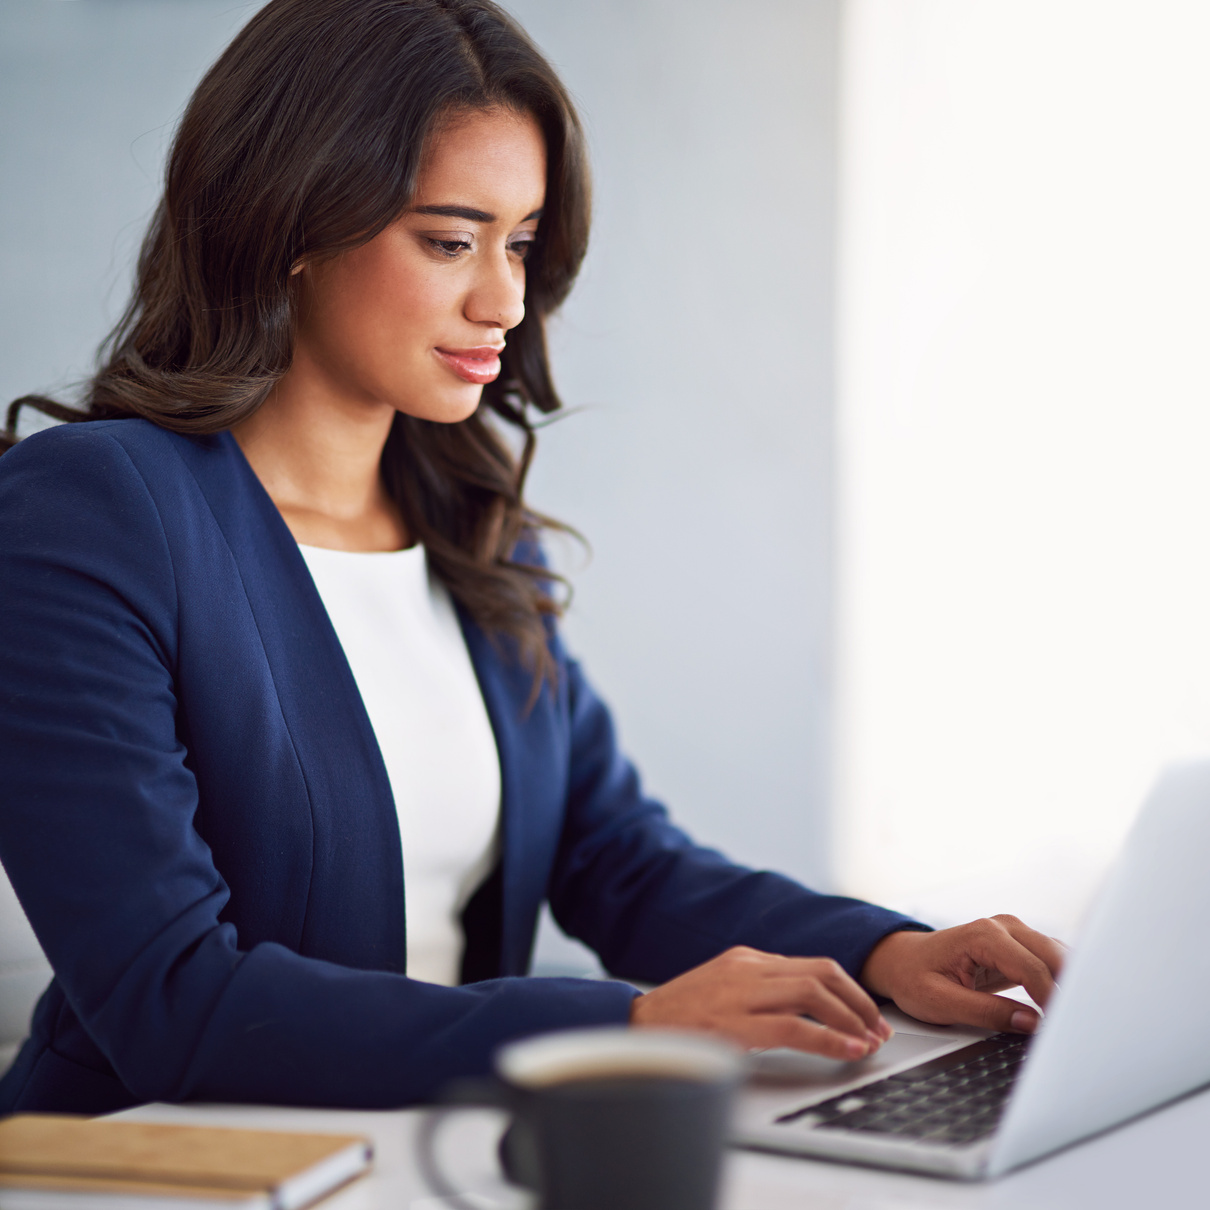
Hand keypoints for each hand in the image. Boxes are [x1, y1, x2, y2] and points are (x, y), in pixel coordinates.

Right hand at [630, 945, 893, 1059]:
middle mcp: (748, 968)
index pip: (813, 965)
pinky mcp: (734, 1022)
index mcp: (747, 958)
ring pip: (814, 994)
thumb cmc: (678, 1017)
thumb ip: (759, 992)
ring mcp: (741, 992)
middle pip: (822, 973)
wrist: (634, 1027)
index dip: (849, 991)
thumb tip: (804, 1011)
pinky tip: (847, 1051)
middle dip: (859, 1002)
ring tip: (868, 1043)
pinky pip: (794, 1026)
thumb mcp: (723, 991)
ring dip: (851, 1020)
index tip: (868, 1016)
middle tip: (879, 1030)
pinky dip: (828, 1039)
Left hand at [860, 916, 1066, 1033]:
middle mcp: (1003, 926)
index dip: (1051, 1001)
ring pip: (1059, 955)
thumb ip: (986, 1013)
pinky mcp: (1018, 945)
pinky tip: (1069, 1005)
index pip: (1031, 969)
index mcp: (982, 936)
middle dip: (1071, 989)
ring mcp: (1013, 932)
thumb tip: (1032, 1023)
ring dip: (1072, 983)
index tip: (1062, 1030)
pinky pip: (1051, 960)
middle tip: (1083, 1026)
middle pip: (1054, 957)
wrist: (901, 961)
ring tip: (1080, 1019)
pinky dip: (1063, 980)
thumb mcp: (940, 1002)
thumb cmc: (913, 978)